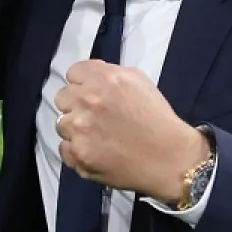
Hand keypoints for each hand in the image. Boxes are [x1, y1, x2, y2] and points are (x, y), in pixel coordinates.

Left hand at [54, 60, 208, 204]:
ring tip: (98, 137)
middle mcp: (87, 100)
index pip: (73, 73)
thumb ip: (109, 73)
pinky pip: (64, 148)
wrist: (169, 158)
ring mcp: (80, 129)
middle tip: (95, 117)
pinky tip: (96, 151)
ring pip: (62, 124)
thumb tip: (89, 76)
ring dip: (75, 129)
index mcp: (102, 79)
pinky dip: (77, 150)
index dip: (82, 84)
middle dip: (76, 105)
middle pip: (63, 98)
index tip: (91, 93)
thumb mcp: (139, 81)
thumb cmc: (157, 119)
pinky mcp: (78, 154)